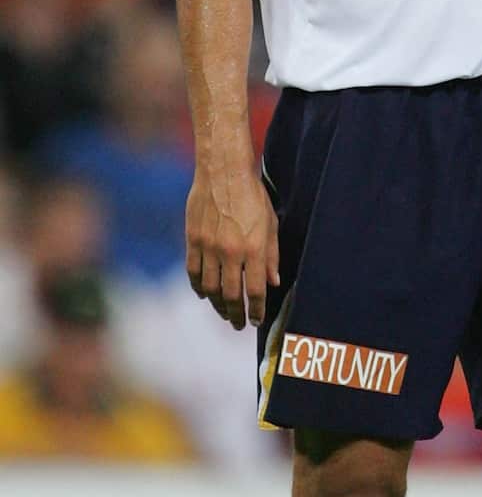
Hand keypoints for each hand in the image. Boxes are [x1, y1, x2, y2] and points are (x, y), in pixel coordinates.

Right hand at [185, 162, 279, 329]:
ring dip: (217, 305)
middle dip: (236, 314)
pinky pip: (193, 272)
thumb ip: (271, 256)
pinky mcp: (192, 240)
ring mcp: (208, 247)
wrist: (222, 172)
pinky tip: (204, 294)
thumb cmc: (252, 196)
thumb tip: (273, 283)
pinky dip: (198, 287)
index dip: (255, 310)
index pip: (255, 290)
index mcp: (253, 249)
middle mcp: (230, 252)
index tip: (255, 320)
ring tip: (223, 313)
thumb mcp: (270, 224)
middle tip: (239, 324)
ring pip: (210, 288)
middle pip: (230, 295)